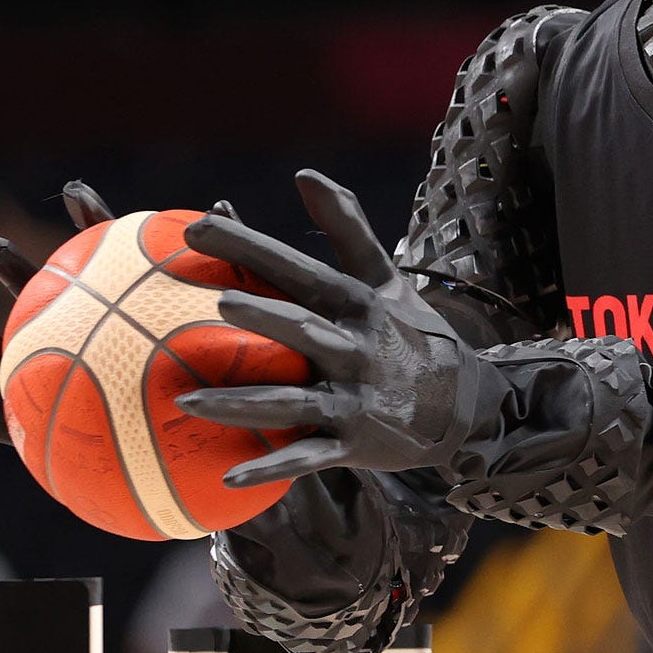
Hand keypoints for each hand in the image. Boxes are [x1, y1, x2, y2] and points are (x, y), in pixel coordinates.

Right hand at [0, 183, 243, 442]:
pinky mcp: (72, 447)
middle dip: (19, 274)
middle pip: (51, 304)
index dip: (94, 225)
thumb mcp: (257, 340)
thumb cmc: (253, 401)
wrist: (246, 472)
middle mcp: (100, 347)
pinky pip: (26, 439)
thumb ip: (240, 279)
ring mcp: (80, 393)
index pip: (115, 262)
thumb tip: (229, 212)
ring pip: (21, 366)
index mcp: (137, 316)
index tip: (77, 191)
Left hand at [178, 170, 492, 486]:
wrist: (466, 404)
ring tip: (187, 402)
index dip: (249, 249)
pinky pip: (307, 458)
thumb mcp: (386, 278)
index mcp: (357, 306)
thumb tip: (305, 174)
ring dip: (241, 403)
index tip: (194, 230)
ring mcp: (355, 400)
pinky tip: (227, 478)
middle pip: (303, 330)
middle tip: (216, 305)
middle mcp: (355, 350)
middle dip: (263, 318)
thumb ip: (347, 227)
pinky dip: (270, 469)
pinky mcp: (354, 444)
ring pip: (293, 401)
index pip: (298, 270)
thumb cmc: (411, 333)